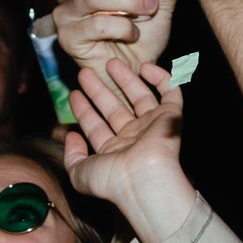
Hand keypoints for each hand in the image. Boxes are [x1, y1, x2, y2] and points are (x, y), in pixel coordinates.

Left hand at [62, 58, 194, 242]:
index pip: (96, 127)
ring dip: (125, 78)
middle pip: (115, 108)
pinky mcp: (171, 116)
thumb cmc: (111, 180)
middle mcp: (133, 139)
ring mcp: (152, 126)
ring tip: (109, 62)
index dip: (84, 110)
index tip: (73, 93)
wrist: (142, 179)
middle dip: (99, 90)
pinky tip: (144, 66)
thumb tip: (71, 135)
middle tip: (85, 72)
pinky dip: (161, 77)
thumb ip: (71, 154)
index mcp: (114, 153)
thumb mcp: (79, 172)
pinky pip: (170, 91)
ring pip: (139, 96)